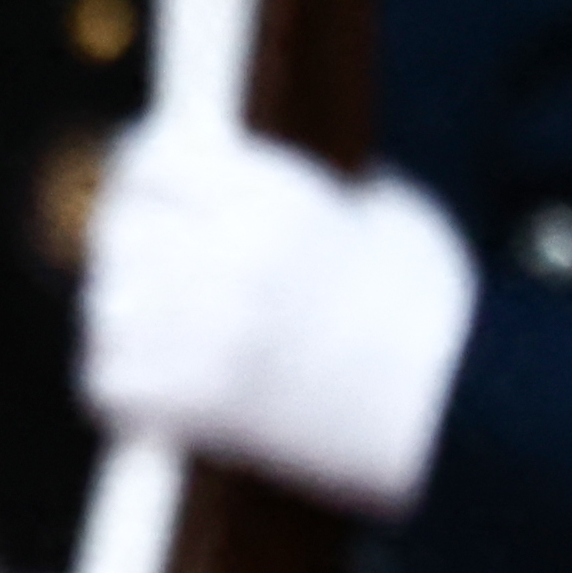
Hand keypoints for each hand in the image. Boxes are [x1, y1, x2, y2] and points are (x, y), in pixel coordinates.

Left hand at [79, 123, 471, 518]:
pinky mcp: (195, 402)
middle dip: (131, 251)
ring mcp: (205, 329)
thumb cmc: (438, 316)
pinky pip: (108, 381)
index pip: (151, 158)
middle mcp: (228, 253)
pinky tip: (163, 391)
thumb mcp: (388, 214)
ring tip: (165, 337)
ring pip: (106, 307)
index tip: (144, 195)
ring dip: (127, 321)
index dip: (141, 177)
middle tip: (153, 276)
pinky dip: (126, 388)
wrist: (465, 414)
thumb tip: (253, 176)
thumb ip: (308, 189)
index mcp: (274, 196)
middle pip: (117, 231)